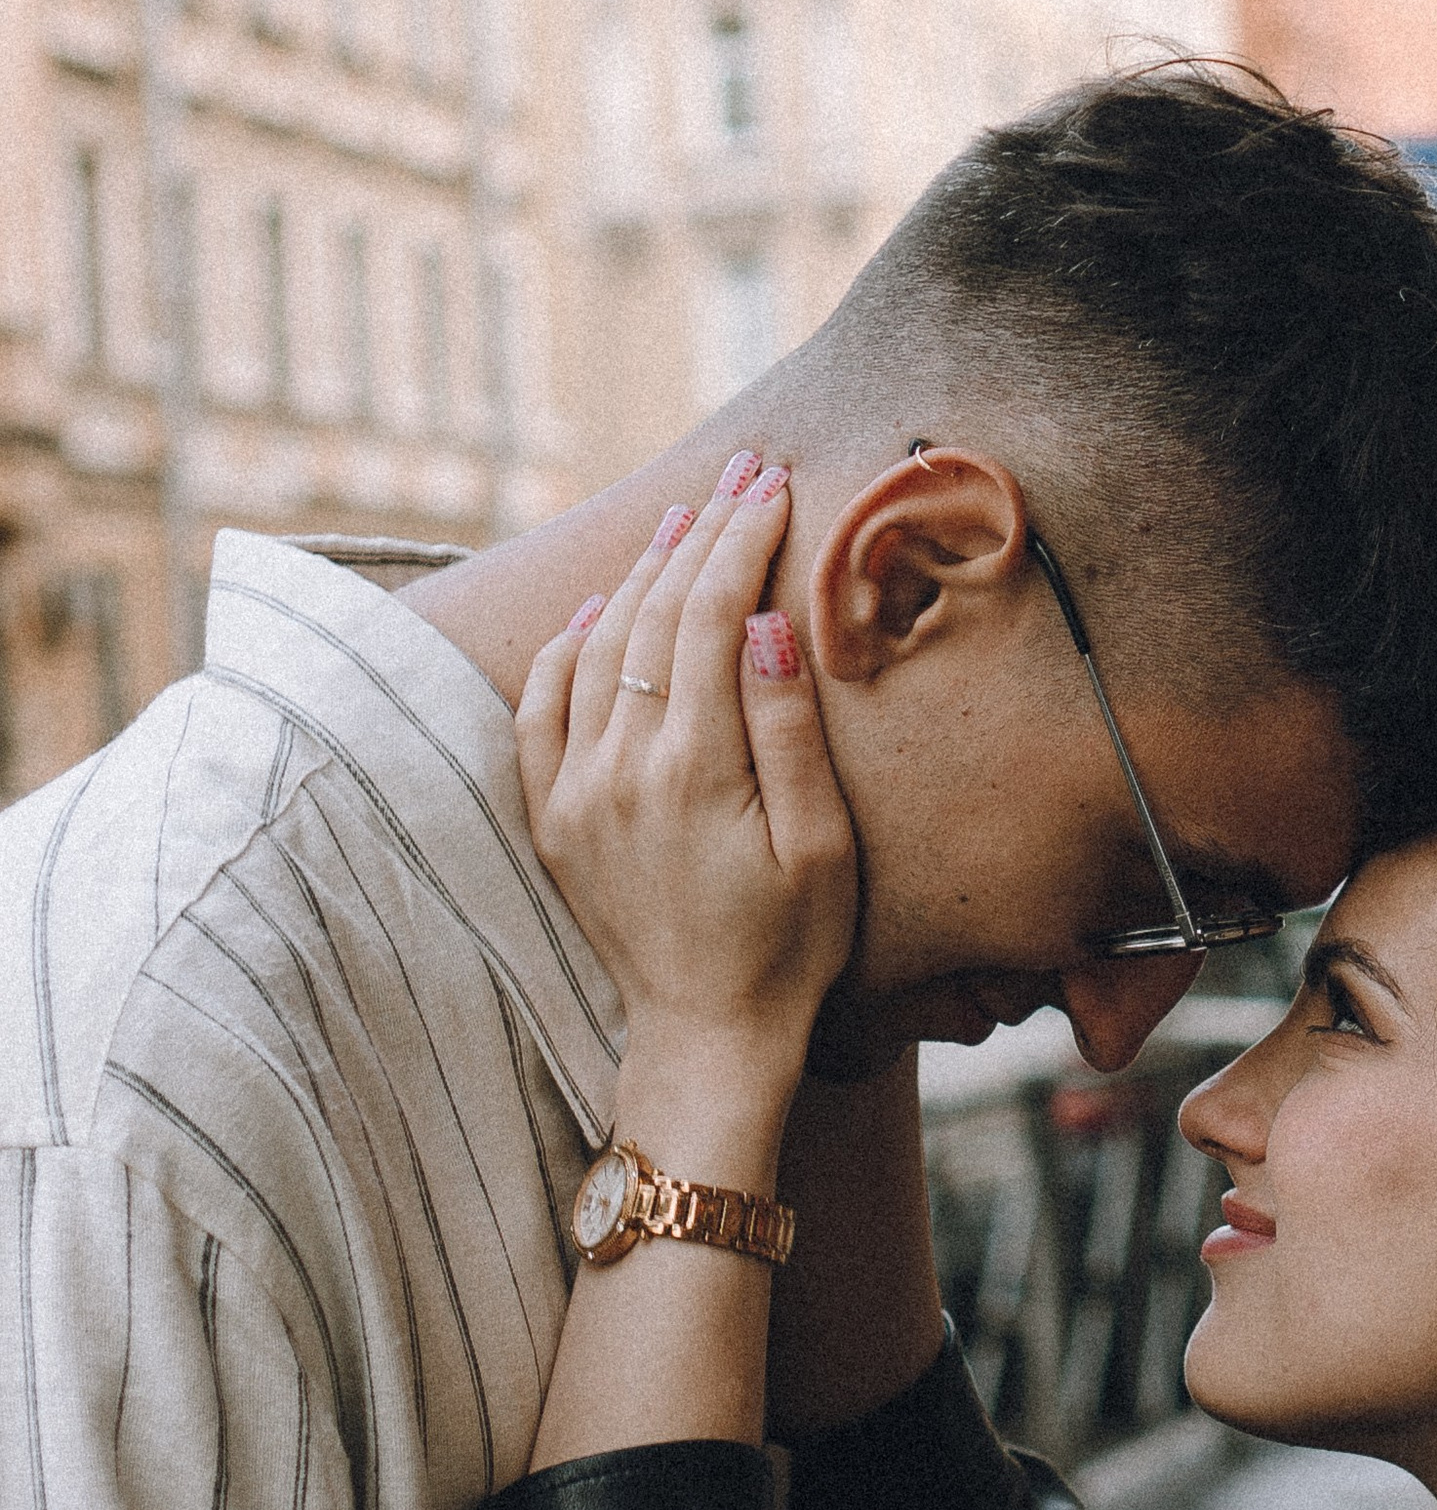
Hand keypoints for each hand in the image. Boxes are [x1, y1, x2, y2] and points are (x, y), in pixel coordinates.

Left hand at [518, 457, 858, 1105]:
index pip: (710, 616)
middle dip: (698, 537)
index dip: (740, 540)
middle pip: (653, 617)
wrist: (706, 1033)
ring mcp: (577, 792)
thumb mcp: (821, 845)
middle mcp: (620, 767)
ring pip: (596, 650)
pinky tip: (598, 613)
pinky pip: (542, 710)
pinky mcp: (554, 819)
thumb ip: (787, 730)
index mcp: (693, 767)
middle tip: (735, 476)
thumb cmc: (789, 946)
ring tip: (678, 523)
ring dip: (637, 577)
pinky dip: (567, 649)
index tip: (769, 485)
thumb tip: (760, 626)